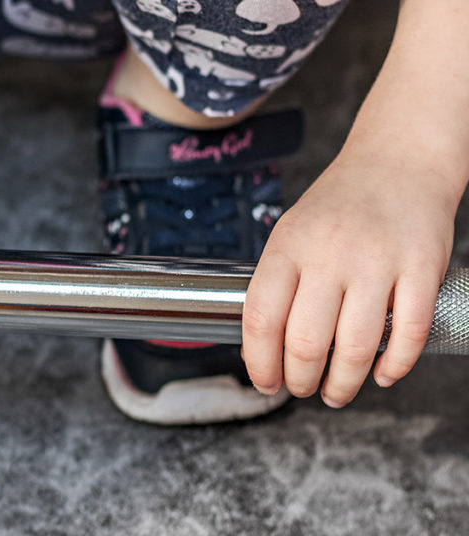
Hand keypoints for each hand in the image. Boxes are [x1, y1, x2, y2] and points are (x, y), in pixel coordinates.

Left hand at [241, 150, 458, 406]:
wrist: (398, 160)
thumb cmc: (339, 205)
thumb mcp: (291, 234)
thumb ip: (277, 285)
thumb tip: (262, 350)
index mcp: (288, 246)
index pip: (260, 317)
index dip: (258, 361)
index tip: (264, 381)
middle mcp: (329, 253)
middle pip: (305, 341)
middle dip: (299, 380)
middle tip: (301, 389)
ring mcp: (377, 261)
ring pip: (354, 347)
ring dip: (343, 384)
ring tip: (336, 393)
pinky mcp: (421, 268)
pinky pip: (408, 333)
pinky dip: (394, 366)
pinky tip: (382, 375)